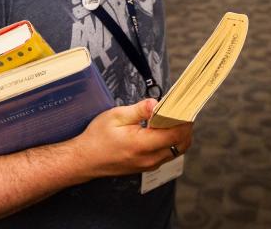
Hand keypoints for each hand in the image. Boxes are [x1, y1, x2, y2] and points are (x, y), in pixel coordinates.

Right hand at [70, 99, 193, 177]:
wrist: (85, 159)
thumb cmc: (97, 138)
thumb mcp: (116, 116)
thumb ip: (140, 110)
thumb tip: (156, 103)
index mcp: (142, 145)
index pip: (176, 134)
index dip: (184, 120)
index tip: (184, 107)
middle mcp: (149, 159)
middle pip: (181, 144)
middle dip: (184, 126)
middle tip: (179, 110)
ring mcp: (149, 165)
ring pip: (176, 150)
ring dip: (178, 134)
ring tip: (169, 118)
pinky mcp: (147, 166)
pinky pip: (167, 154)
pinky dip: (170, 141)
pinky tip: (161, 129)